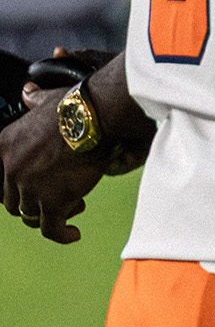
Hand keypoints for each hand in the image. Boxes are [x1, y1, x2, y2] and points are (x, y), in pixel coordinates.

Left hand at [2, 81, 107, 243]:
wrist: (94, 118)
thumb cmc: (74, 107)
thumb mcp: (45, 102)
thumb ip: (33, 101)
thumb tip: (29, 92)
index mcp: (5, 147)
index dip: (14, 189)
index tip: (27, 193)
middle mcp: (11, 169)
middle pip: (13, 202)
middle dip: (33, 203)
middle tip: (56, 198)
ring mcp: (30, 188)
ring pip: (32, 216)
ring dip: (51, 215)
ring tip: (72, 208)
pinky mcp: (53, 202)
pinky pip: (51, 229)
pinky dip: (61, 235)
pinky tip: (72, 234)